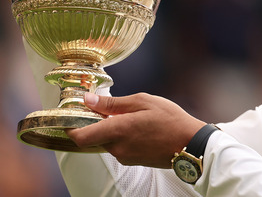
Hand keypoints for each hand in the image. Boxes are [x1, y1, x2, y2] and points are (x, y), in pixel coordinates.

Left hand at [68, 93, 205, 167]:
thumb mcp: (143, 101)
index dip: (70, 128)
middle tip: (107, 108)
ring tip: (131, 116)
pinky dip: (122, 137)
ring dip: (111, 130)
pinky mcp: (132, 161)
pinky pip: (119, 147)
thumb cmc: (170, 119)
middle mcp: (117, 147)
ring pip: (107, 142)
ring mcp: (125, 156)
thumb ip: (113, 103)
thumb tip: (88, 100)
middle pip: (93, 137)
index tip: (71, 116)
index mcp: (117, 130)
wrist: (190, 144)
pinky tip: (138, 127)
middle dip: (96, 124)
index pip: (80, 137)